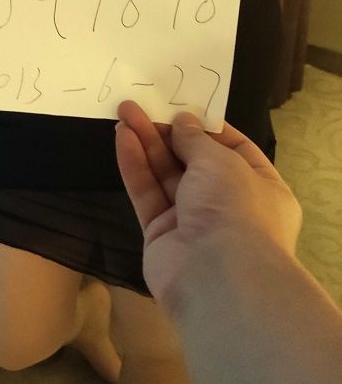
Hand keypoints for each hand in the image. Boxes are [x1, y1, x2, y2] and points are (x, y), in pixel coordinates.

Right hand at [115, 100, 302, 308]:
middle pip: (193, 161)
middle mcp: (228, 205)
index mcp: (261, 188)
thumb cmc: (235, 209)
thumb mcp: (221, 162)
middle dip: (168, 133)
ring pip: (166, 176)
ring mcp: (193, 222)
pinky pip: (147, 195)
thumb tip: (183, 121)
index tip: (183, 108)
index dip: (207, 128)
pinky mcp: (160, 236)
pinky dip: (135, 167)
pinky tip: (122, 139)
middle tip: (142, 105)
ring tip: (124, 112)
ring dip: (146, 144)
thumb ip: (196, 140)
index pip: (234, 150)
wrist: (219, 278)